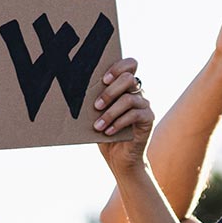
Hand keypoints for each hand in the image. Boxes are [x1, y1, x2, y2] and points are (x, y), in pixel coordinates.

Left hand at [93, 57, 152, 172]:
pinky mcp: (148, 119)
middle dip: (110, 91)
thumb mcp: (95, 112)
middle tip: (96, 105)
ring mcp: (144, 105)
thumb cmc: (103, 131)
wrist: (118, 157)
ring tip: (97, 125)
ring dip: (110, 112)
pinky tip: (108, 132)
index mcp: (124, 85)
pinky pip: (135, 115)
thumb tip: (73, 88)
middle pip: (129, 78)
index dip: (118, 67)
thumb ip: (93, 99)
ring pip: (129, 99)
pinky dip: (118, 123)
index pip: (130, 64)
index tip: (103, 80)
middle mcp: (137, 92)